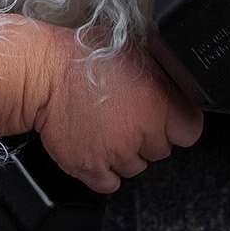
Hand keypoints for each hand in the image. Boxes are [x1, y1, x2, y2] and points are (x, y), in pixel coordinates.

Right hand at [31, 27, 203, 195]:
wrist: (39, 72)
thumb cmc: (81, 55)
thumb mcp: (132, 48)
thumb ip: (160, 71)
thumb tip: (176, 76)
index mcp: (160, 101)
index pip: (189, 130)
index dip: (176, 123)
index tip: (164, 116)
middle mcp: (143, 132)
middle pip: (161, 150)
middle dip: (147, 136)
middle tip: (125, 115)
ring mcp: (118, 154)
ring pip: (135, 167)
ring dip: (125, 153)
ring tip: (105, 127)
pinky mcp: (92, 168)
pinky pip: (110, 183)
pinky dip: (103, 171)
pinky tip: (94, 147)